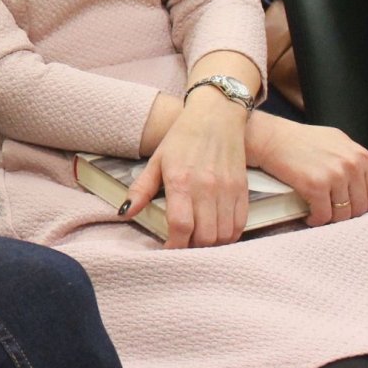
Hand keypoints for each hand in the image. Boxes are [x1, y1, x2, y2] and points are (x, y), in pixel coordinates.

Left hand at [123, 91, 249, 248]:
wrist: (216, 116)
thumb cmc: (182, 138)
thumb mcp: (156, 161)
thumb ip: (141, 190)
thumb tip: (124, 212)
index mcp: (182, 181)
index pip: (180, 226)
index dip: (174, 245)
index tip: (168, 250)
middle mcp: (207, 188)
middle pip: (204, 236)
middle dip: (192, 248)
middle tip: (183, 245)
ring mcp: (228, 190)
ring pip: (223, 235)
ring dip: (211, 245)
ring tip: (198, 240)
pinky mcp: (243, 190)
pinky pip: (239, 225)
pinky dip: (229, 235)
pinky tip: (216, 232)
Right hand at [247, 114, 367, 225]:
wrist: (270, 137)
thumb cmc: (298, 139)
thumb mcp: (335, 142)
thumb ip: (351, 161)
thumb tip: (361, 184)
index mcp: (360, 155)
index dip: (365, 206)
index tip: (353, 210)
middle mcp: (352, 165)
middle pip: (361, 207)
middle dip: (346, 214)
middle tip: (333, 214)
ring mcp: (335, 175)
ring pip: (343, 214)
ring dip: (331, 219)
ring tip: (320, 215)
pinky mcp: (316, 185)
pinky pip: (324, 215)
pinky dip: (316, 220)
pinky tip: (310, 217)